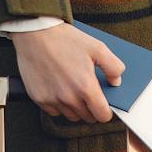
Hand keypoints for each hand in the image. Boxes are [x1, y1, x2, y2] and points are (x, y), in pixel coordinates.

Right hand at [10, 23, 124, 123]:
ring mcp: (52, 100)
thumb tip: (116, 82)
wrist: (35, 33)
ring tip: (74, 90)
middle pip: (87, 117)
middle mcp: (69, 97)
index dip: (106, 111)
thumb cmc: (65, 39)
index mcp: (86, 87)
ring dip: (76, 108)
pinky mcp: (39, 98)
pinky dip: (59, 105)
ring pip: (71, 116)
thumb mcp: (97, 47)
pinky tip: (60, 89)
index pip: (102, 115)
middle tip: (89, 93)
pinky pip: (54, 112)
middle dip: (91, 108)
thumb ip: (113, 67)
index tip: (104, 105)